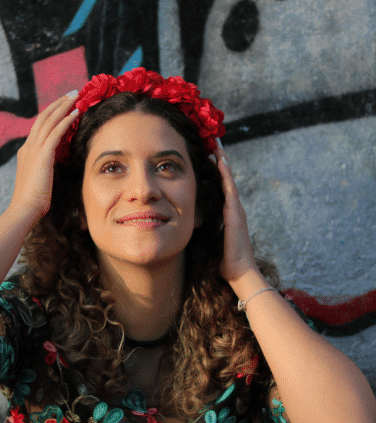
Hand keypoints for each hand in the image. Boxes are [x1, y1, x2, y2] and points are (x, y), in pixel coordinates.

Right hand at [8, 93, 79, 222]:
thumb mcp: (39, 180)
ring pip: (49, 120)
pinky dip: (66, 120)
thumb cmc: (33, 201)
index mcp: (26, 152)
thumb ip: (45, 169)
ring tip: (75, 97)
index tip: (63, 106)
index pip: (39, 127)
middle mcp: (28, 147)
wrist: (24, 209)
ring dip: (63, 106)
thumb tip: (54, 167)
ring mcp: (34, 150)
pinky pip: (55, 132)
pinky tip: (76, 113)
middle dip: (58, 104)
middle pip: (43, 118)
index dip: (52, 115)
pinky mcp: (42, 156)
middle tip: (71, 93)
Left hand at [214, 141, 259, 285]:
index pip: (219, 187)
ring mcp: (236, 210)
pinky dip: (226, 175)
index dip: (214, 172)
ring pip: (228, 180)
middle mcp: (233, 208)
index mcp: (227, 214)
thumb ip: (205, 231)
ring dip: (223, 162)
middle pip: (225, 179)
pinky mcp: (236, 214)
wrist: (239, 273)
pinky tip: (221, 161)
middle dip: (220, 161)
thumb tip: (191, 227)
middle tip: (213, 141)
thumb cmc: (224, 261)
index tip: (207, 157)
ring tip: (217, 144)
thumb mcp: (211, 241)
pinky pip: (230, 189)